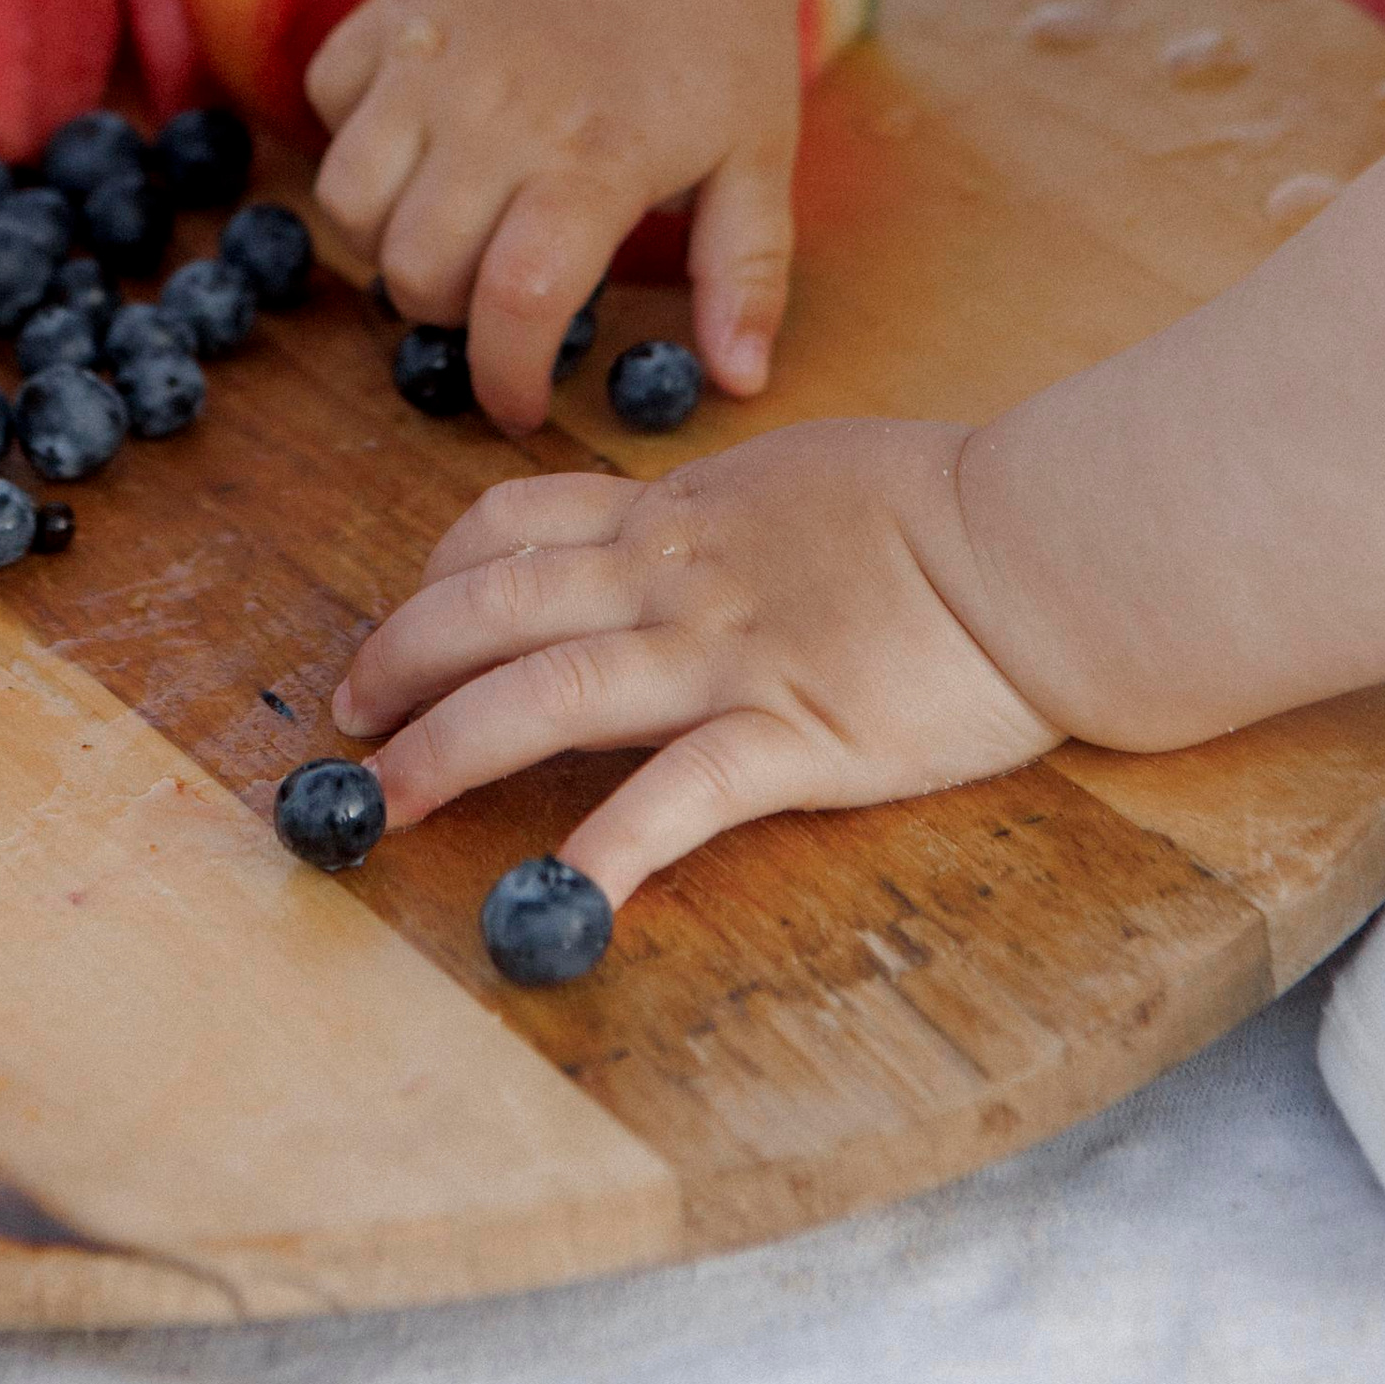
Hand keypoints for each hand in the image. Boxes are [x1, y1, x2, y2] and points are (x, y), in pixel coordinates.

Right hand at [307, 0, 805, 433]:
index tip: (521, 403)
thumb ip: (746, 274)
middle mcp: (497, 109)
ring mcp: (432, 52)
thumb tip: (740, 384)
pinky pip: (326, 101)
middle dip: (448, 313)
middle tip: (498, 292)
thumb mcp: (760, 156)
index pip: (512, 307)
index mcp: (594, 157)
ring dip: (388, 236)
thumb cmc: (720, 30)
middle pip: (413, 270)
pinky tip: (423, 133)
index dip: (504, 380)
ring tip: (449, 223)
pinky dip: (356, 135)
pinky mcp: (393, 2)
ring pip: (347, 199)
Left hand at [332, 418, 1059, 899]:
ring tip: (380, 807)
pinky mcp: (793, 737)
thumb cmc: (944, 505)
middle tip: (345, 720)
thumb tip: (672, 527)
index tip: (401, 625)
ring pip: (549, 691)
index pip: (516, 526)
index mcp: (679, 510)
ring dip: (449, 749)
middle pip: (496, 605)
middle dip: (402, 662)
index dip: (437, 577)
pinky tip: (550, 908)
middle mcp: (677, 575)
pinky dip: (603, 852)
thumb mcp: (801, 475)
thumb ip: (723, 511)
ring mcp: (727, 655)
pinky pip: (676, 798)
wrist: (1039, 542)